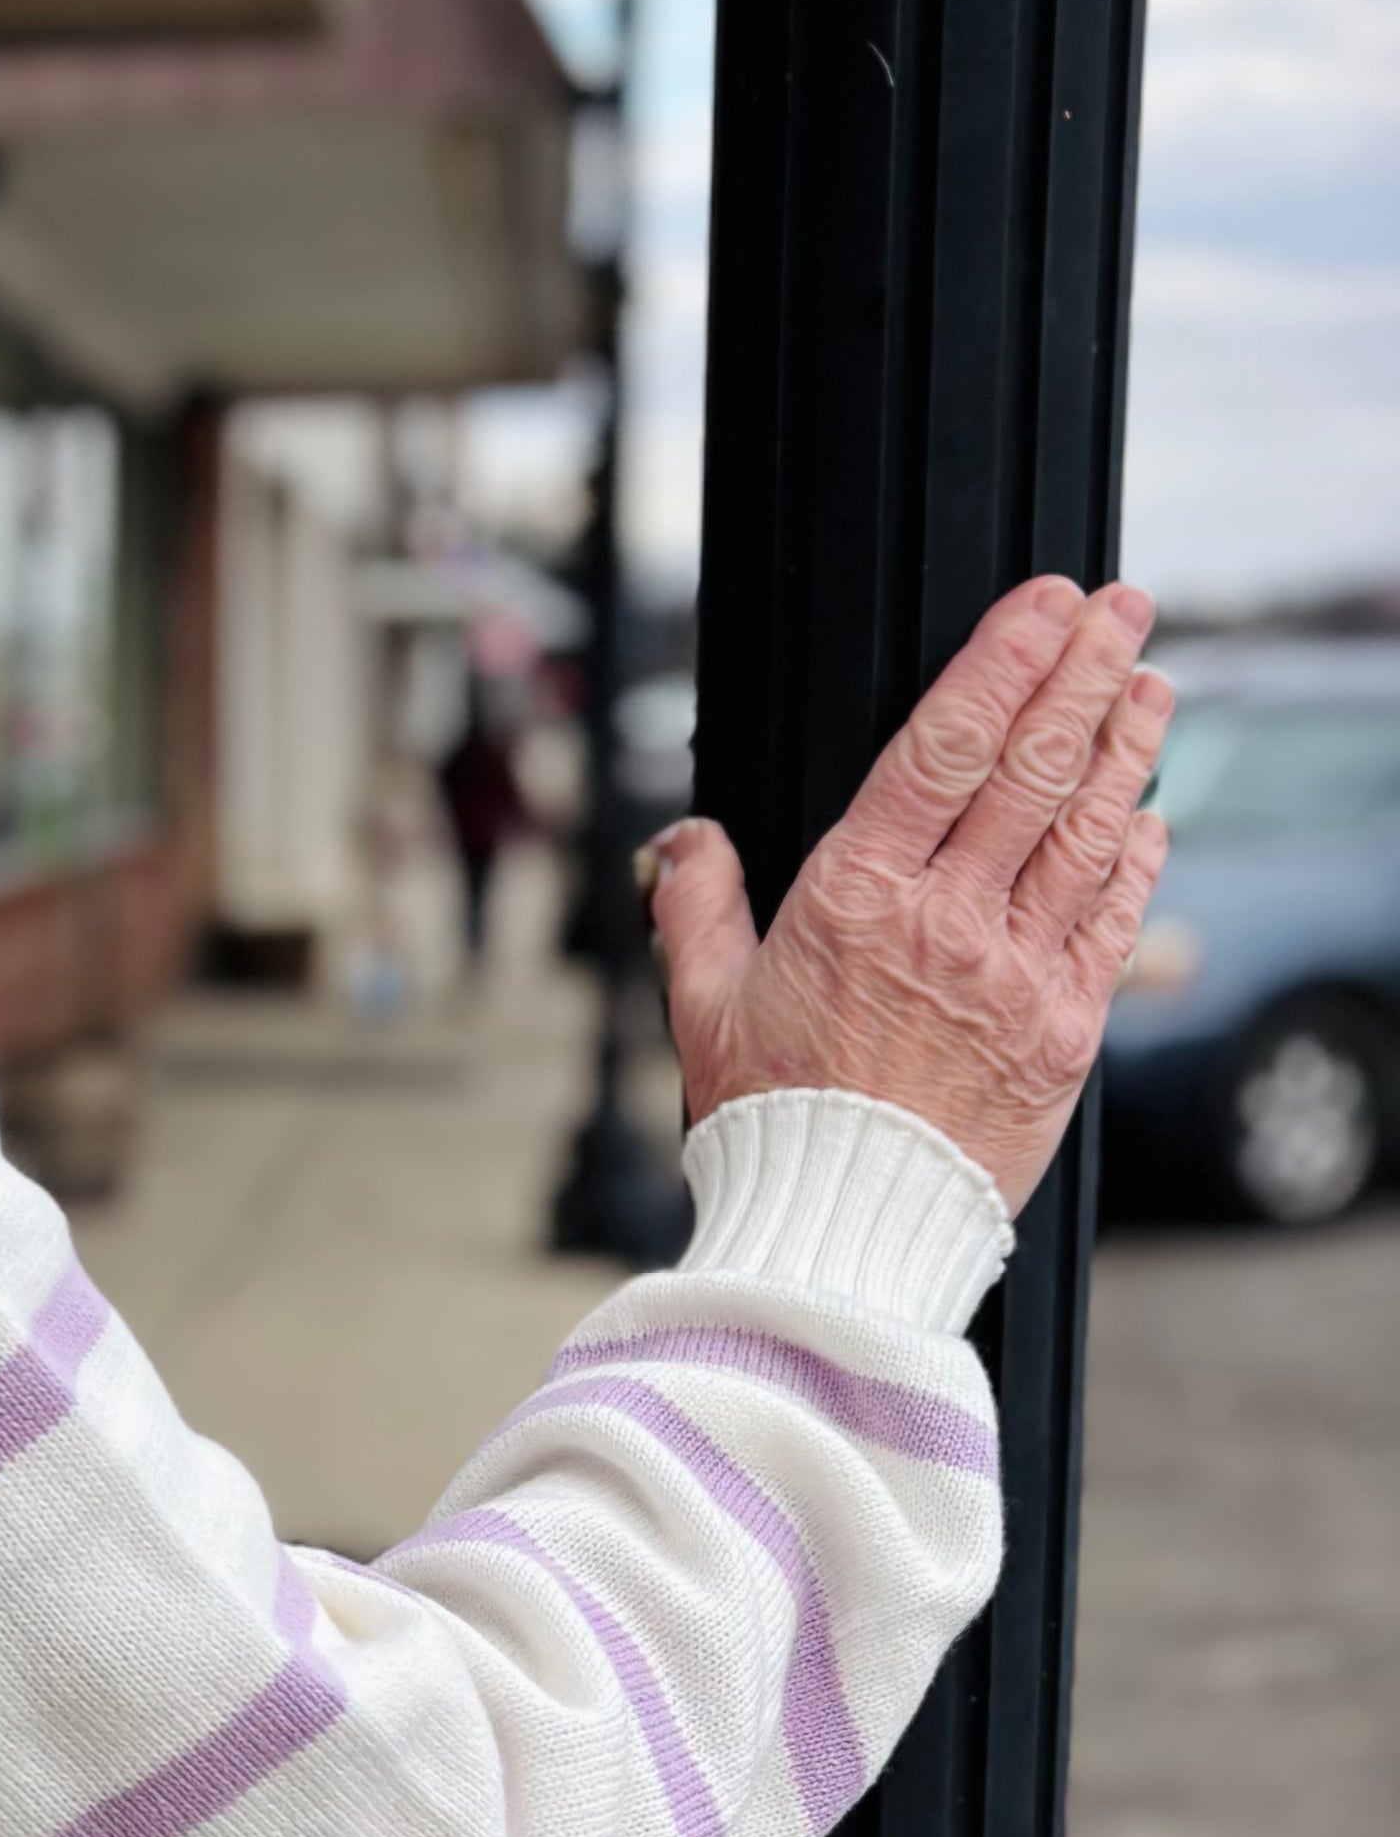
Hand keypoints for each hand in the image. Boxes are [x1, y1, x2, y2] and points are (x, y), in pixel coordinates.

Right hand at [647, 578, 1176, 1209]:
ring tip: (1149, 685)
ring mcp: (1017, 974)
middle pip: (1033, 767)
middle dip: (1082, 674)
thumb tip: (687, 839)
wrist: (841, 1233)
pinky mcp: (1065, 1032)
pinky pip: (1110, 923)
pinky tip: (1145, 812)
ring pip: (1086, 831)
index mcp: (856, 897)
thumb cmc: (766, 1120)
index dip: (1004, 662)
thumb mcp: (700, 1001)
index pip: (946, 746)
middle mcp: (947, 921)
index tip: (1045, 604)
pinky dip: (1132, 859)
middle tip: (1120, 611)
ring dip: (1125, 748)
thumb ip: (698, 904)